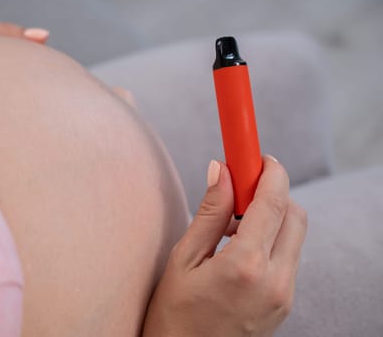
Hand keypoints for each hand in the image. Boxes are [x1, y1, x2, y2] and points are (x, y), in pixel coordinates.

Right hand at [142, 156, 306, 336]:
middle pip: (295, 214)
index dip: (269, 170)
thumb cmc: (173, 313)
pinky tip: (239, 247)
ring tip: (232, 226)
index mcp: (246, 266)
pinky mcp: (284, 304)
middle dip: (272, 192)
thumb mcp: (184, 258)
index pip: (273, 201)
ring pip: (295, 235)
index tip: (256, 155)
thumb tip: (222, 170)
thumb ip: (209, 212)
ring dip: (272, 216)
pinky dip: (272, 240)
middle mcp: (276, 281)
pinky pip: (288, 258)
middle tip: (239, 190)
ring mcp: (284, 295)